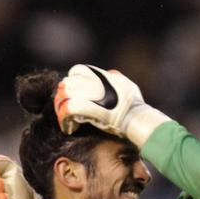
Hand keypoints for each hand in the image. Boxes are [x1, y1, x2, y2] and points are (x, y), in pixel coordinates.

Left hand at [54, 64, 169, 146]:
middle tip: (63, 108)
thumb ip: (117, 79)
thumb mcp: (129, 87)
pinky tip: (69, 128)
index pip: (78, 70)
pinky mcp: (90, 109)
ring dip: (61, 108)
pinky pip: (68, 110)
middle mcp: (96, 82)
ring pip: (65, 95)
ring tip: (64, 119)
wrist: (138, 120)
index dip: (71, 81)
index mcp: (102, 76)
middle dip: (62, 96)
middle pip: (68, 83)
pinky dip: (65, 120)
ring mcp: (93, 95)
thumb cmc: (136, 107)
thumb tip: (111, 74)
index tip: (72, 94)